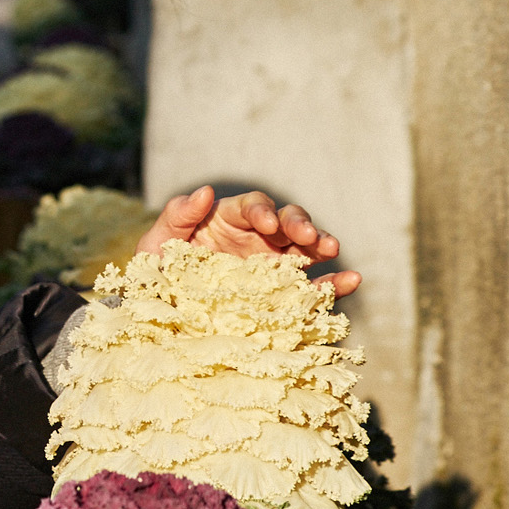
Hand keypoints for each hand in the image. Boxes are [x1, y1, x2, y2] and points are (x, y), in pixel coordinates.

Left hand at [134, 185, 361, 297]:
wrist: (162, 318)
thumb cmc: (158, 275)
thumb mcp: (155, 245)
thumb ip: (177, 216)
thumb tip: (204, 191)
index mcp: (227, 220)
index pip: (252, 207)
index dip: (262, 210)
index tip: (265, 222)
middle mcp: (256, 238)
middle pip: (286, 220)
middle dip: (299, 223)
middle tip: (306, 235)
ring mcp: (273, 265)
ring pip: (305, 246)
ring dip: (320, 243)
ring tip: (332, 249)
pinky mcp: (284, 294)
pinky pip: (314, 286)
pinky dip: (335, 283)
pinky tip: (352, 281)